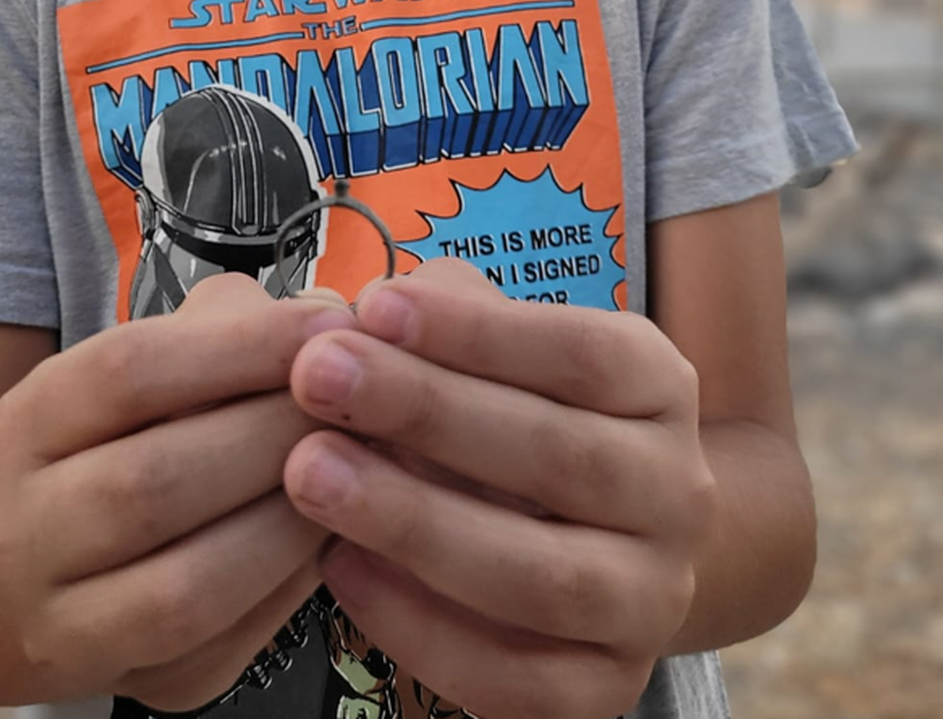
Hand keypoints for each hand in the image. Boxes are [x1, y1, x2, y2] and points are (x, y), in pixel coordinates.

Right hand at [0, 274, 355, 709]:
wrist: (59, 564)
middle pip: (155, 481)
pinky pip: (221, 647)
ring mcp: (64, 622)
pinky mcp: (133, 687)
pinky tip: (331, 537)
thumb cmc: (139, 434)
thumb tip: (328, 320)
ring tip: (357, 470)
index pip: (127, 371)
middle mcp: (21, 529)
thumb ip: (232, 325)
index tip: (328, 325)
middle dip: (274, 437)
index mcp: (31, 420)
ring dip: (290, 522)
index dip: (239, 347)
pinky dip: (288, 590)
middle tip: (359, 403)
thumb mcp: (162, 358)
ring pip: (187, 584)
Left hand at [284, 260, 717, 718]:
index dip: (477, 333)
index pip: (585, 355)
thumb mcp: (505, 344)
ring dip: (414, 523)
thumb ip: (450, 319)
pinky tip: (341, 568)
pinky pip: (514, 679)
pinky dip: (419, 627)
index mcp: (660, 389)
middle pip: (562, 456)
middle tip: (318, 377)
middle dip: (427, 413)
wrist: (604, 538)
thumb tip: (366, 320)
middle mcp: (675, 495)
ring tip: (310, 472)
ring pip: (543, 578)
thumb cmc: (524, 412)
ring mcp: (649, 600)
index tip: (375, 306)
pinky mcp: (604, 689)